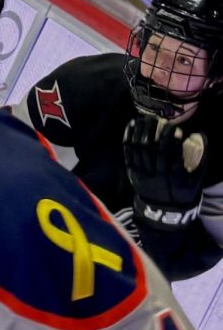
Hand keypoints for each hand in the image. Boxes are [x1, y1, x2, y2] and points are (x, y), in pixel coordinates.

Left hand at [125, 115, 208, 231]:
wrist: (163, 212)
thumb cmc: (183, 192)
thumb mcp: (195, 180)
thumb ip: (201, 159)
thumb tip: (201, 135)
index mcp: (171, 178)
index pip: (170, 156)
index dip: (172, 142)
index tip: (176, 129)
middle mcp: (154, 175)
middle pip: (152, 150)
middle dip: (156, 132)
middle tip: (160, 119)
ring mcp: (141, 173)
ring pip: (138, 149)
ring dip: (141, 131)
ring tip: (146, 118)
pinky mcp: (131, 172)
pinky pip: (128, 153)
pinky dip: (129, 137)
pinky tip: (132, 125)